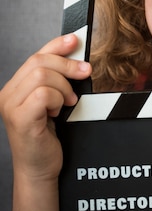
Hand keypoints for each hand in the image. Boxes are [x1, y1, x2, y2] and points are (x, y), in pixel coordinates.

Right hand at [0, 34, 91, 181]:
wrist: (40, 170)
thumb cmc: (47, 139)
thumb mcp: (52, 103)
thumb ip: (56, 81)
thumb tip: (75, 56)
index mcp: (14, 88)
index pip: (35, 56)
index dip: (56, 45)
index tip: (74, 41)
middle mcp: (8, 94)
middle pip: (39, 61)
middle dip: (67, 65)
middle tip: (85, 73)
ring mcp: (11, 106)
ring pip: (42, 76)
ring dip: (63, 86)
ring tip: (67, 102)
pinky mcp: (20, 118)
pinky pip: (43, 94)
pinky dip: (57, 99)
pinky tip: (59, 110)